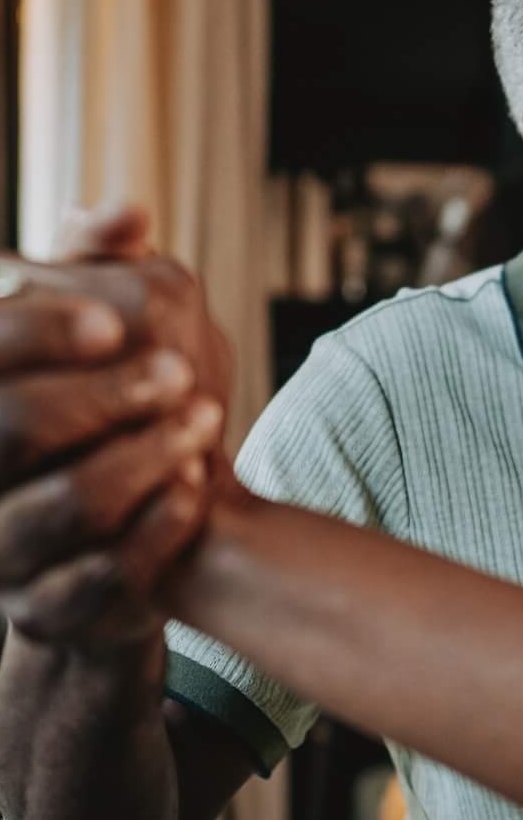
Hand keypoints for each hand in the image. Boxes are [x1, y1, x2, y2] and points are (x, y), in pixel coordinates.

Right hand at [0, 210, 231, 646]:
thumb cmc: (106, 418)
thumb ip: (102, 272)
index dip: (39, 330)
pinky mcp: (48, 609)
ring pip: (65, 504)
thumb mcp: (101, 337)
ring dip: (145, 457)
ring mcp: (1, 551)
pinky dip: (161, 525)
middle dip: (103, 396)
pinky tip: (199, 485)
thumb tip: (131, 209)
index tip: (119, 320)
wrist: (115, 546)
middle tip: (180, 371)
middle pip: (11, 428)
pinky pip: (104, 574)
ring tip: (205, 421)